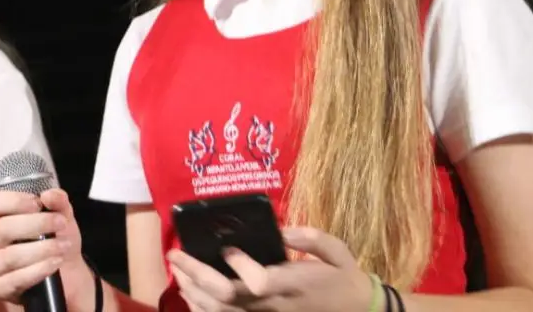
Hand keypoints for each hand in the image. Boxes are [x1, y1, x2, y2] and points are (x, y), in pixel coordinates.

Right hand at [0, 188, 97, 311]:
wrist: (66, 274)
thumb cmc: (54, 239)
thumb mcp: (61, 215)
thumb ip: (58, 201)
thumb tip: (50, 195)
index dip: (11, 201)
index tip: (37, 203)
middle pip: (2, 229)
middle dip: (35, 224)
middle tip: (60, 223)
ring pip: (9, 256)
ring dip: (40, 249)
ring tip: (62, 246)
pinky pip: (14, 279)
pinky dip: (38, 270)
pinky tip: (54, 263)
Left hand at [166, 227, 376, 311]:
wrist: (356, 311)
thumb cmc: (342, 277)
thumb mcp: (336, 251)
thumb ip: (309, 237)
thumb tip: (279, 229)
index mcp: (293, 284)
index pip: (258, 281)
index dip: (238, 265)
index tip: (227, 247)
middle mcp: (274, 305)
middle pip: (227, 297)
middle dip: (196, 274)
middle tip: (176, 253)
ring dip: (193, 291)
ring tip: (178, 270)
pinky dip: (203, 309)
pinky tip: (190, 293)